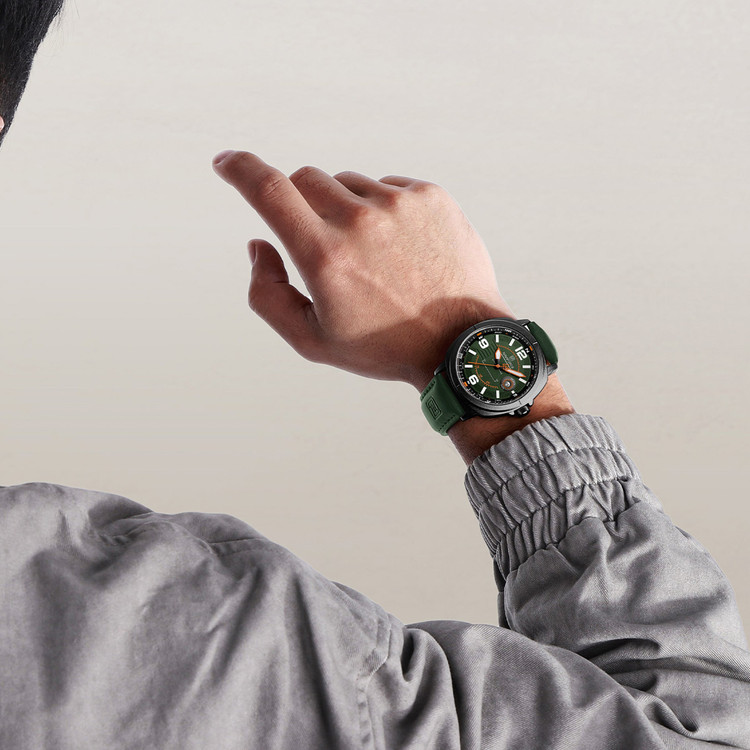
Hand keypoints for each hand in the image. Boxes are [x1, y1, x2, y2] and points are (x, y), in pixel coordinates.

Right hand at [213, 151, 514, 389]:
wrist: (460, 343)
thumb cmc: (383, 346)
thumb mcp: (312, 339)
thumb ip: (267, 294)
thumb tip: (258, 243)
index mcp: (325, 256)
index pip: (268, 190)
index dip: (238, 168)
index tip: (225, 162)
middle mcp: (360, 221)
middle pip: (305, 180)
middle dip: (300, 204)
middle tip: (322, 243)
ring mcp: (400, 204)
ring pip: (346, 184)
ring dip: (344, 209)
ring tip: (372, 257)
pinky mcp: (431, 196)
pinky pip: (386, 186)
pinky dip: (381, 210)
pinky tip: (400, 249)